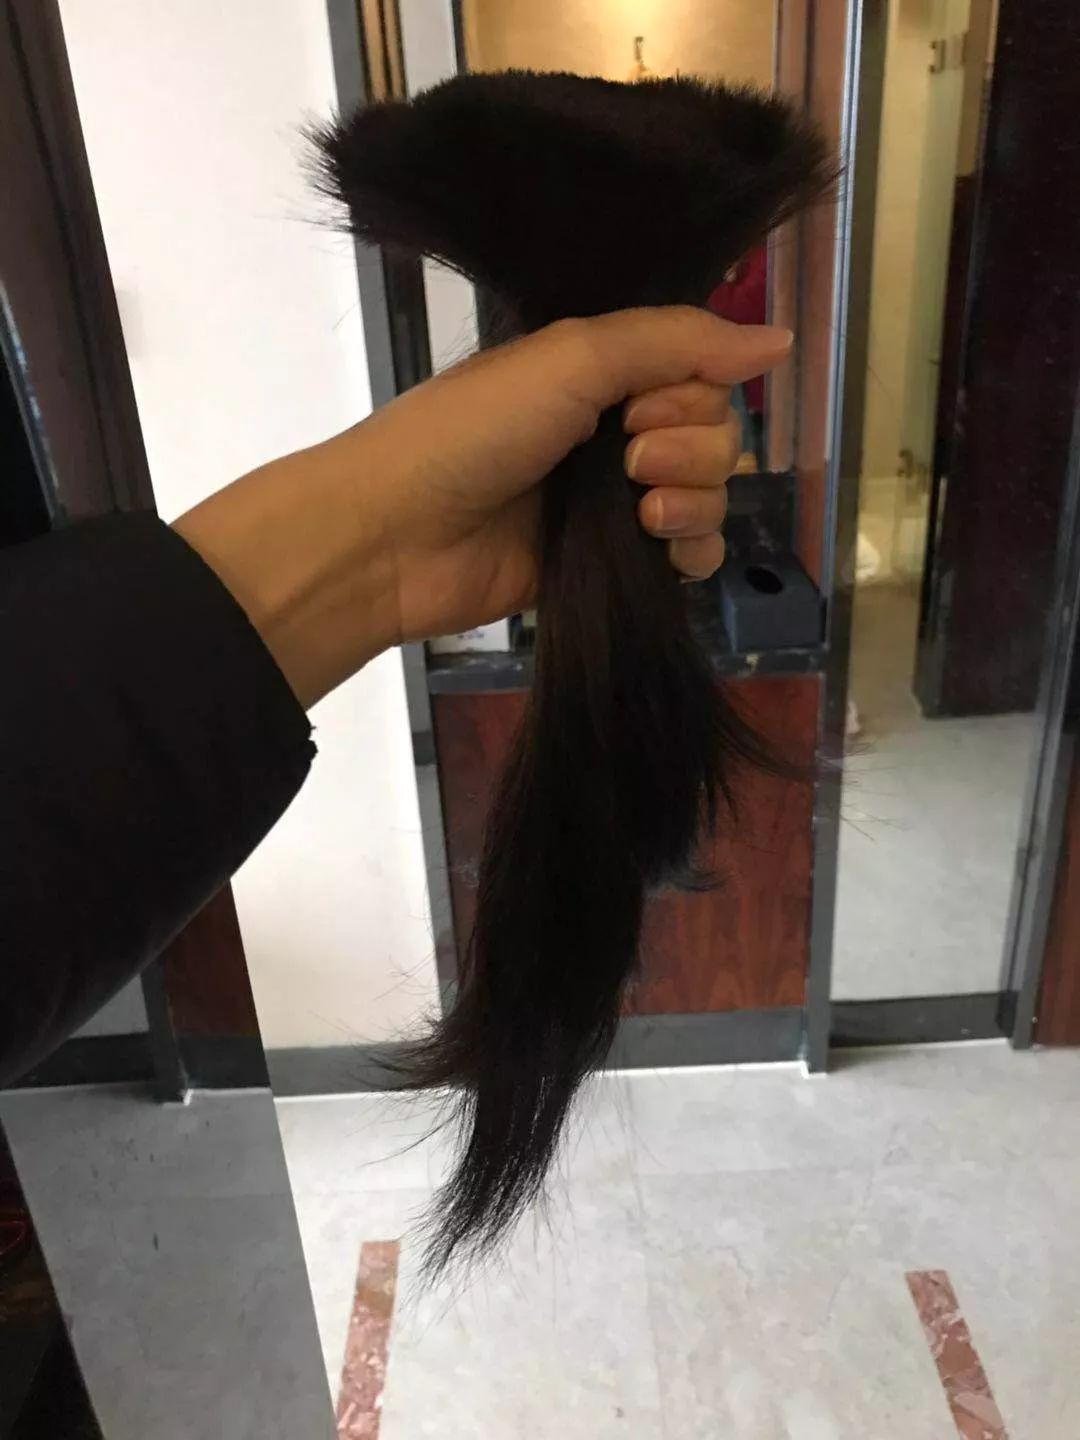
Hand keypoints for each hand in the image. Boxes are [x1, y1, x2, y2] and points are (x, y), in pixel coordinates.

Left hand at [354, 307, 790, 643]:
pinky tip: (666, 551)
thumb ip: (676, 340)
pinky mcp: (612, 569)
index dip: (691, 392)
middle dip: (690, 447)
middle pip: (714, 432)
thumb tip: (781, 341)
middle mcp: (615, 432)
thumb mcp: (571, 357)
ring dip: (694, 500)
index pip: (700, 372)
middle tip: (629, 461)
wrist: (397, 536)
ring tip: (641, 512)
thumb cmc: (472, 432)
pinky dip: (695, 551)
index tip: (641, 408)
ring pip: (710, 494)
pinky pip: (691, 556)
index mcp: (601, 372)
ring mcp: (614, 504)